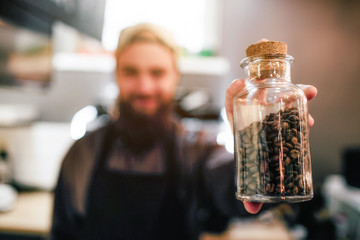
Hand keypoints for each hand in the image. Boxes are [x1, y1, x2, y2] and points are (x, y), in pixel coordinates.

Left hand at [225, 79, 317, 213]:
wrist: (254, 158)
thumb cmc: (249, 161)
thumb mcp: (247, 174)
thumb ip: (249, 190)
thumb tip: (252, 211)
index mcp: (237, 126)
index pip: (230, 105)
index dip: (231, 93)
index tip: (238, 83)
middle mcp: (252, 116)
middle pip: (259, 99)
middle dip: (271, 95)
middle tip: (285, 100)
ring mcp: (267, 114)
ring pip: (278, 99)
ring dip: (292, 94)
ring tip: (308, 93)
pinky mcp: (281, 116)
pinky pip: (288, 103)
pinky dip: (299, 96)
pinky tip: (309, 92)